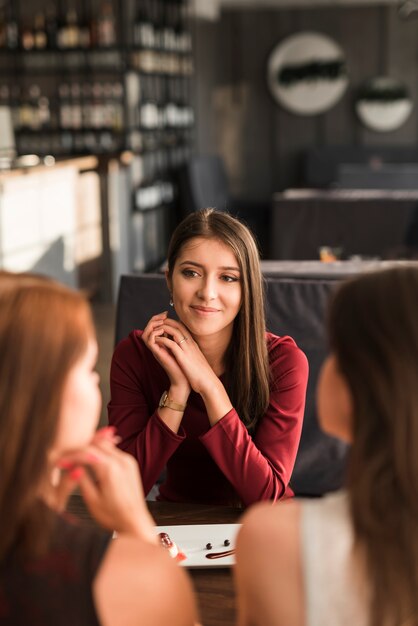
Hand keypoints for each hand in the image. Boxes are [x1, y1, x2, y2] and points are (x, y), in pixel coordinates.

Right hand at [56, 429, 155, 543]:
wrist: (135, 522)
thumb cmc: (113, 515)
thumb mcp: (92, 499)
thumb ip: (81, 479)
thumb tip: (72, 465)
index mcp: (110, 469)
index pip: (86, 452)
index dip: (71, 455)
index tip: (60, 461)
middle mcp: (122, 460)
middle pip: (96, 443)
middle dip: (80, 448)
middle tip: (67, 456)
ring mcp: (128, 461)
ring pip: (106, 444)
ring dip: (91, 447)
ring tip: (77, 457)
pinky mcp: (131, 464)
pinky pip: (114, 451)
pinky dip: (102, 452)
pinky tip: (92, 459)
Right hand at [142, 312, 190, 395]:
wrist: (186, 379)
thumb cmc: (186, 366)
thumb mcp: (182, 347)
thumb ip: (178, 337)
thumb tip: (179, 325)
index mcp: (162, 344)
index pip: (153, 328)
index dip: (157, 318)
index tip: (166, 313)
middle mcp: (157, 346)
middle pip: (147, 328)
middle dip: (154, 319)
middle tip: (163, 315)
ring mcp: (156, 350)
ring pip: (146, 333)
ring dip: (152, 325)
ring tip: (162, 322)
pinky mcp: (157, 354)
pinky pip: (149, 341)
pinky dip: (154, 333)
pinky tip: (163, 331)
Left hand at [154, 318, 219, 394]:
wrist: (208, 383)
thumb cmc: (202, 374)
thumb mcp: (196, 360)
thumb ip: (191, 353)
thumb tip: (185, 352)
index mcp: (194, 344)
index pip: (183, 327)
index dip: (173, 323)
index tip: (165, 323)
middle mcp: (191, 344)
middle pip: (179, 326)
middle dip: (167, 321)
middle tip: (158, 322)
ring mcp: (187, 349)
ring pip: (175, 331)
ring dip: (164, 328)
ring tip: (155, 329)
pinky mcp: (183, 357)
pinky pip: (171, 344)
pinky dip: (163, 340)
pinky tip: (156, 340)